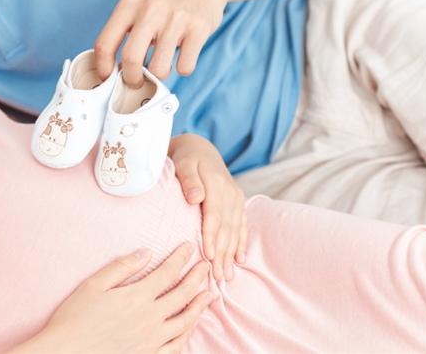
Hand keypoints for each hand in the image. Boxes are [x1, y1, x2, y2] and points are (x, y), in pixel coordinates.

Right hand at [10, 243, 211, 353]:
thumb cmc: (74, 319)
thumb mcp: (93, 285)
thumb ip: (122, 267)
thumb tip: (146, 253)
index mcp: (136, 297)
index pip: (167, 272)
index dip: (181, 257)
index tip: (189, 247)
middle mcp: (150, 318)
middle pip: (183, 294)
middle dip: (197, 277)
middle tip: (206, 266)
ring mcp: (152, 341)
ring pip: (186, 321)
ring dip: (200, 305)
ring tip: (209, 295)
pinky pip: (176, 346)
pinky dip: (187, 333)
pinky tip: (190, 326)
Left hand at [94, 0, 234, 86]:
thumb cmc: (165, 2)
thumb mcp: (138, 8)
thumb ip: (124, 34)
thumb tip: (115, 73)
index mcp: (129, 5)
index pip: (104, 44)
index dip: (103, 69)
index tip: (109, 80)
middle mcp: (150, 9)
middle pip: (131, 59)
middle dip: (132, 79)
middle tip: (138, 81)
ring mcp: (176, 18)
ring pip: (159, 68)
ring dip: (160, 75)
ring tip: (163, 63)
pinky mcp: (198, 28)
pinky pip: (185, 67)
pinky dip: (183, 68)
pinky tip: (183, 55)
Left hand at [168, 134, 246, 281]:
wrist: (201, 149)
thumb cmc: (186, 159)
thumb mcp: (184, 164)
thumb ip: (189, 180)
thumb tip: (196, 198)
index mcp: (216, 185)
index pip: (214, 216)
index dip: (211, 237)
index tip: (207, 256)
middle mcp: (230, 193)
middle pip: (226, 228)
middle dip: (222, 254)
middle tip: (218, 277)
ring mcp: (236, 198)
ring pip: (235, 230)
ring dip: (231, 254)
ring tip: (226, 276)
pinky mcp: (237, 203)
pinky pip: (242, 226)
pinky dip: (241, 244)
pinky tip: (239, 260)